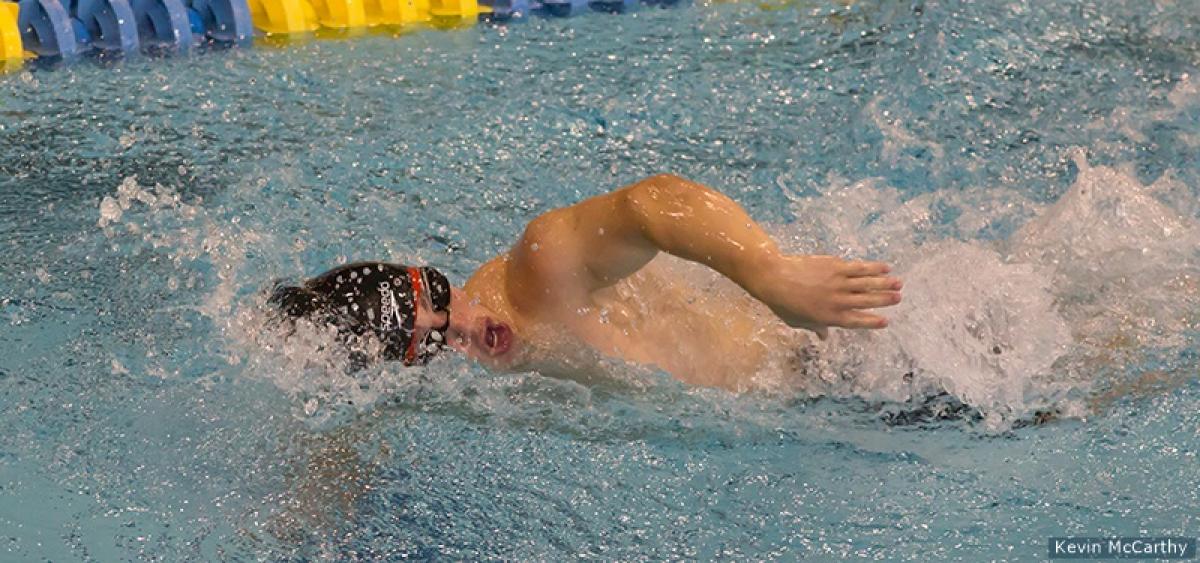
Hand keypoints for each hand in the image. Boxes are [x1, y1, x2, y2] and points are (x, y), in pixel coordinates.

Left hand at [749, 254, 901, 339]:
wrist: (775, 278)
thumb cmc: (783, 303)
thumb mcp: (798, 322)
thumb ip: (815, 328)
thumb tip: (824, 337)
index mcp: (830, 318)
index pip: (857, 321)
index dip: (872, 321)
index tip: (885, 321)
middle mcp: (838, 301)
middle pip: (867, 301)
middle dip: (885, 300)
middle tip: (898, 298)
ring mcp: (838, 283)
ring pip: (868, 283)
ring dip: (885, 284)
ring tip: (899, 283)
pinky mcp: (836, 266)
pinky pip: (859, 268)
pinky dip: (873, 268)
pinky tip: (884, 268)